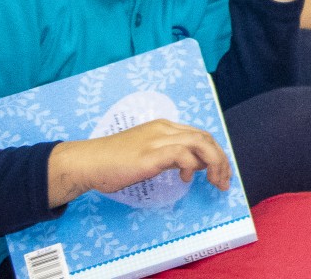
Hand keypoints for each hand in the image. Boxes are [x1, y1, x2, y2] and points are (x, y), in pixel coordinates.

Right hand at [47, 119, 230, 207]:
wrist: (86, 162)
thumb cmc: (113, 162)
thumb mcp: (148, 155)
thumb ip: (170, 157)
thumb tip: (194, 166)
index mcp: (164, 127)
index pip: (200, 135)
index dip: (215, 153)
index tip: (220, 173)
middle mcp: (164, 129)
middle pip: (205, 138)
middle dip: (221, 160)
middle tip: (224, 181)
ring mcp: (157, 140)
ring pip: (200, 143)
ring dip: (214, 164)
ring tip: (215, 182)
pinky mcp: (150, 154)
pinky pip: (182, 155)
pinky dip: (191, 167)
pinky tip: (185, 179)